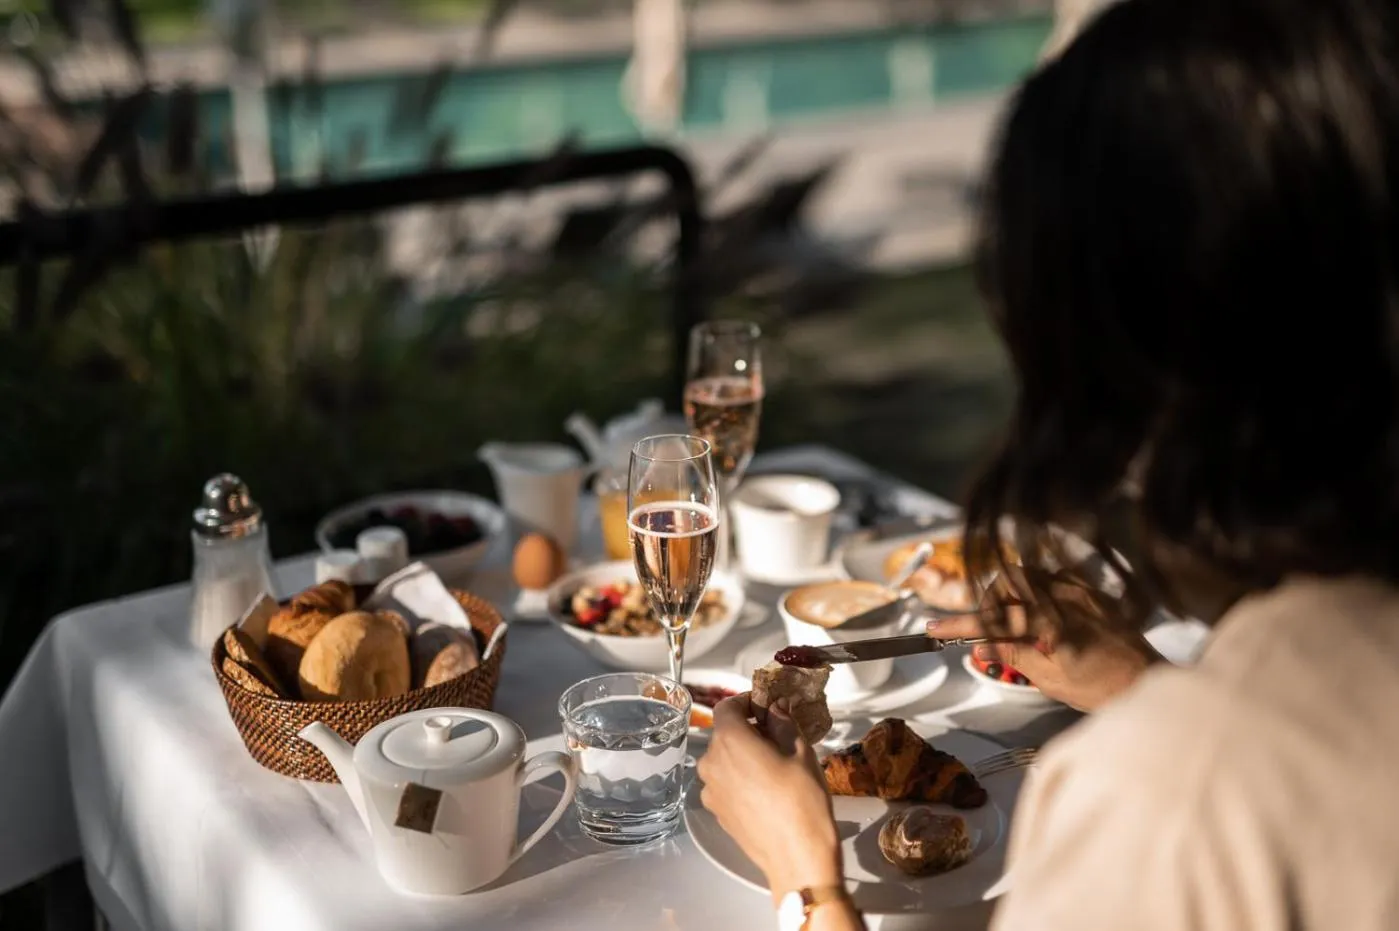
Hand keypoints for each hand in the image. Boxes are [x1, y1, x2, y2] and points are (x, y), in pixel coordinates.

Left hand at [697, 694, 842, 901]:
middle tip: (777, 738)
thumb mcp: (800, 751)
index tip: (766, 708)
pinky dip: (739, 778)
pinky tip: (764, 790)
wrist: (797, 856)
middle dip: (748, 730)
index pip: (727, 707)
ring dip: (742, 755)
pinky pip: (724, 783)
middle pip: (724, 734)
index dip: (746, 702)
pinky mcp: (716, 812)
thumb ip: (782, 721)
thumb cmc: (802, 798)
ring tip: (772, 766)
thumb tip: (775, 705)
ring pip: (723, 760)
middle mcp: (711, 762)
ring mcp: (711, 789)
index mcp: (730, 740)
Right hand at [927, 567, 1161, 710]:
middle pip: (1009, 579)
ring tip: (1015, 623)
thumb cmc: (1101, 688)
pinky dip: (1038, 591)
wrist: (1146, 681)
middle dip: (990, 599)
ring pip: (1030, 573)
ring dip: (1012, 594)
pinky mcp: (1092, 590)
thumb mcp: (1051, 679)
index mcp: (1052, 623)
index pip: (994, 619)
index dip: (959, 624)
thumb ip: (1014, 655)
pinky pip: (1054, 577)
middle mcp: (1065, 597)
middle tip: (989, 628)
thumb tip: (980, 647)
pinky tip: (1042, 615)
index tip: (935, 629)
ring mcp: (1080, 589)